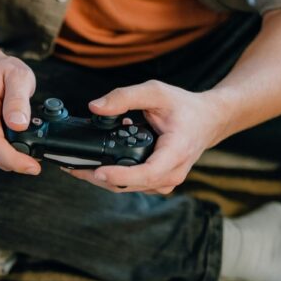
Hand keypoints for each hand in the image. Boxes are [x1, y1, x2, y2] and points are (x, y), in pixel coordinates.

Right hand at [0, 51, 40, 173]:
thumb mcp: (17, 75)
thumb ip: (18, 99)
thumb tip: (19, 124)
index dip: (14, 160)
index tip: (33, 167)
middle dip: (17, 160)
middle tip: (37, 157)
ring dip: (10, 154)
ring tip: (23, 137)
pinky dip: (3, 151)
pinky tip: (10, 137)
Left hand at [67, 80, 227, 193]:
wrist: (208, 120)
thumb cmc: (185, 107)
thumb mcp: (156, 93)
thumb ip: (125, 97)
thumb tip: (95, 107)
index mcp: (175, 153)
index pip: (145, 173)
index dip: (119, 175)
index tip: (97, 171)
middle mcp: (172, 173)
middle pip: (128, 184)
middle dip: (97, 177)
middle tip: (71, 166)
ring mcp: (165, 182)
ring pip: (126, 188)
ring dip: (101, 178)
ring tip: (79, 164)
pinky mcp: (158, 183)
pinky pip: (131, 185)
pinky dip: (113, 175)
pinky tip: (101, 162)